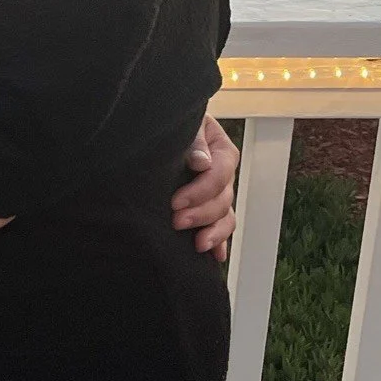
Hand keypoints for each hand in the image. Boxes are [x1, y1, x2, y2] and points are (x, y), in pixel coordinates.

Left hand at [172, 112, 238, 260]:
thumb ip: (194, 140)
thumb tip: (201, 162)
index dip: (201, 190)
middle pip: (224, 198)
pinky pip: (221, 226)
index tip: (176, 202)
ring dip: (214, 232)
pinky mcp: (207, 207)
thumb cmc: (170, 124)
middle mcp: (222, 172)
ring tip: (198, 245)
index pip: (221, 172)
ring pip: (226, 216)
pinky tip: (216, 256)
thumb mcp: (185, 124)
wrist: (155, 133)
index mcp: (220, 149)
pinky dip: (220, 242)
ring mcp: (217, 192)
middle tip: (177, 221)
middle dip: (202, 213)